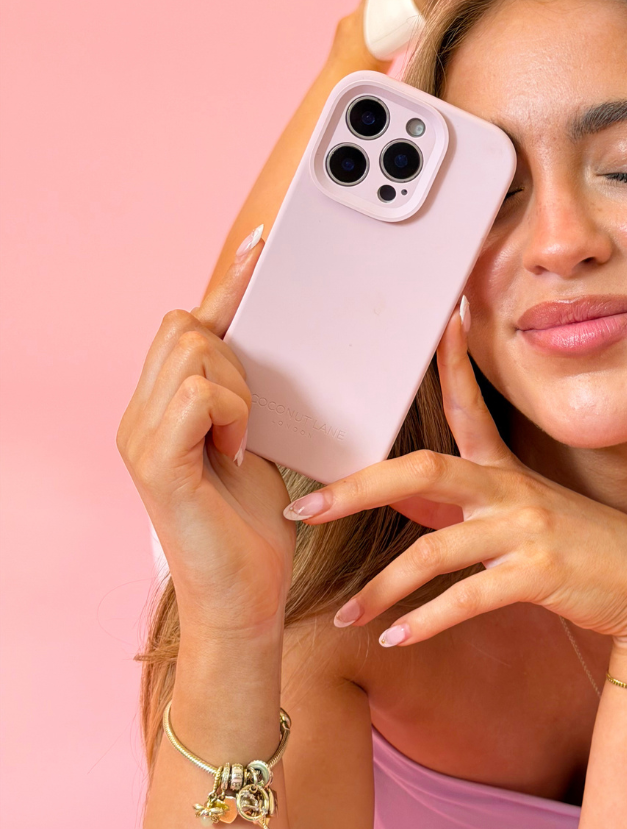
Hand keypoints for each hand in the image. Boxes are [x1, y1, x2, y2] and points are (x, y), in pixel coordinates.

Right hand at [117, 228, 294, 636]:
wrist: (243, 596)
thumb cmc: (253, 522)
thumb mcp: (252, 440)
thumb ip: (243, 392)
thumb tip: (269, 340)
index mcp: (160, 407)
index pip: (186, 324)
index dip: (226, 284)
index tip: (262, 248)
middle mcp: (138, 415)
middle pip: (185, 325)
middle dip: (234, 348)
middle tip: (252, 407)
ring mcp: (139, 436)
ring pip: (194, 350)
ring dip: (238, 385)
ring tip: (244, 436)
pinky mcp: (155, 462)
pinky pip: (198, 394)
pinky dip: (231, 412)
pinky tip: (238, 448)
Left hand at [284, 303, 626, 647]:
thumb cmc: (577, 544)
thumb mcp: (521, 512)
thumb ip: (459, 502)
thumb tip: (394, 494)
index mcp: (504, 468)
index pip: (469, 404)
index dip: (452, 360)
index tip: (439, 318)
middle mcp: (510, 489)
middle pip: (422, 470)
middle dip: (358, 488)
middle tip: (305, 511)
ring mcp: (525, 529)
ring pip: (434, 550)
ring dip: (382, 588)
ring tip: (344, 618)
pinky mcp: (539, 572)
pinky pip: (469, 597)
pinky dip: (427, 621)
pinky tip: (395, 639)